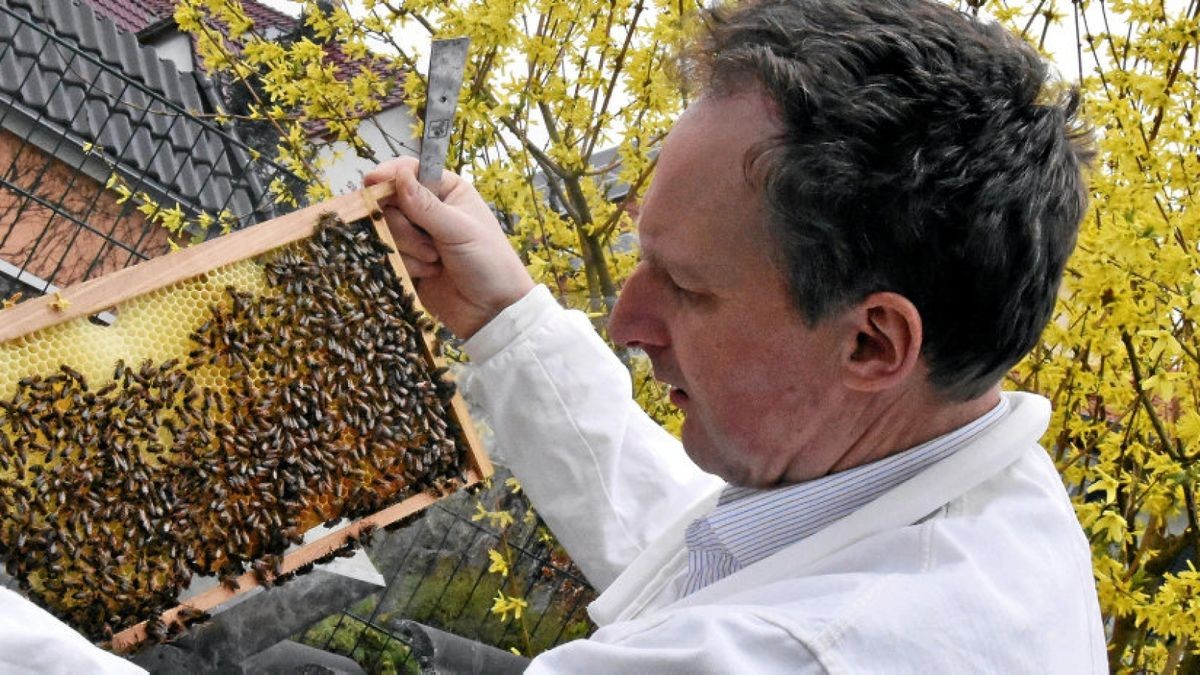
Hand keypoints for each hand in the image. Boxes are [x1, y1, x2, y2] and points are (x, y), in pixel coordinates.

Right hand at [364, 157, 534, 339]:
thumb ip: (426, 205)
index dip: (389, 175)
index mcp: (447, 190)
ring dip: (408, 248)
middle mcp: (428, 209)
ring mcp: (415, 236)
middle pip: (390, 202)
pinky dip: (406, 265)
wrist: (492, 310)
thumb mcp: (460, 230)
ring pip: (386, 230)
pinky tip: (429, 273)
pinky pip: (388, 255)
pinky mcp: (406, 261)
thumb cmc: (489, 262)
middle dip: (404, 226)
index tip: (373, 182)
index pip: (409, 171)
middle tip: (431, 244)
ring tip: (435, 261)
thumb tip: (399, 175)